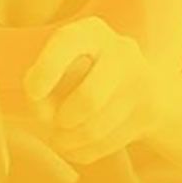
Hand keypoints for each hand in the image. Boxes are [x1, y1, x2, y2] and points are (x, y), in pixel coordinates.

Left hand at [23, 17, 164, 162]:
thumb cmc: (81, 75)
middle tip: (53, 123)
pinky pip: (106, 144)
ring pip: (96, 128)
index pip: (67, 42)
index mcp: (91, 32)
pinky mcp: (149, 112)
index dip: (47, 69)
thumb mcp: (59, 67)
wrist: (142, 89)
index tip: (32, 93)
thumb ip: (40, 82)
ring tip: (60, 138)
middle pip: (89, 99)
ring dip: (69, 141)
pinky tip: (76, 145)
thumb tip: (42, 113)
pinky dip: (82, 151)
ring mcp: (139, 81)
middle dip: (63, 120)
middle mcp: (121, 50)